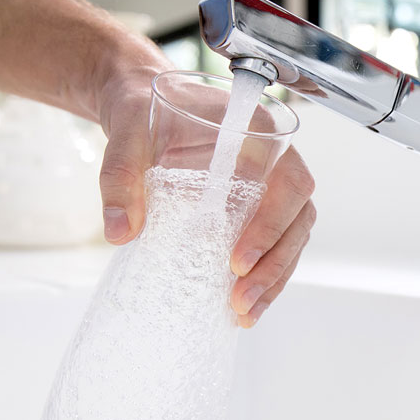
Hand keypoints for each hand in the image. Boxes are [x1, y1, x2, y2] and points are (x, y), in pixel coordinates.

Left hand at [93, 70, 317, 327]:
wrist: (139, 106)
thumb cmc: (141, 109)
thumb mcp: (126, 131)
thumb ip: (121, 174)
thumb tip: (121, 231)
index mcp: (254, 130)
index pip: (286, 180)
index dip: (271, 223)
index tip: (237, 260)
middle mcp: (272, 158)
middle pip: (298, 216)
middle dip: (274, 263)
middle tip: (241, 298)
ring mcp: (267, 185)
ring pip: (293, 236)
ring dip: (275, 278)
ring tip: (244, 313)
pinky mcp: (254, 207)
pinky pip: (275, 244)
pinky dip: (266, 277)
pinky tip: (245, 307)